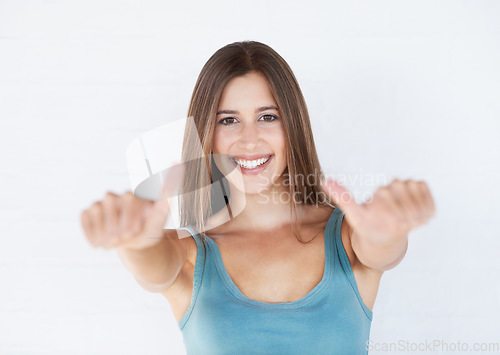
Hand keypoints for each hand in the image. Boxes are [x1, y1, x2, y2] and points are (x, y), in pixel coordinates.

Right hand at [80, 164, 183, 249]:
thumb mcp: (163, 212)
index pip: (128, 202)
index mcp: (132, 195)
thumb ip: (168, 190)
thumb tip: (176, 161)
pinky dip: (93, 235)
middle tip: (128, 236)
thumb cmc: (150, 227)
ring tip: (117, 241)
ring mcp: (100, 204)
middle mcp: (114, 196)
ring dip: (106, 235)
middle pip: (111, 211)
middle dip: (119, 230)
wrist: (134, 242)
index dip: (131, 221)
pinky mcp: (88, 213)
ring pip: (97, 216)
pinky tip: (103, 241)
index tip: (135, 230)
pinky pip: (86, 221)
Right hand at [321, 178, 435, 242]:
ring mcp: (418, 215)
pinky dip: (419, 191)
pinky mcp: (429, 212)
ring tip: (398, 206)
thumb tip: (325, 180)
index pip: (383, 191)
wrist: (385, 243)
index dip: (379, 197)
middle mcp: (403, 217)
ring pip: (411, 184)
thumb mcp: (353, 213)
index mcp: (385, 217)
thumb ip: (341, 195)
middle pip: (398, 184)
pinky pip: (424, 186)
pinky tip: (411, 203)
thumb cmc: (368, 225)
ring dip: (404, 191)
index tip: (376, 210)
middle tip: (387, 209)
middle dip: (392, 192)